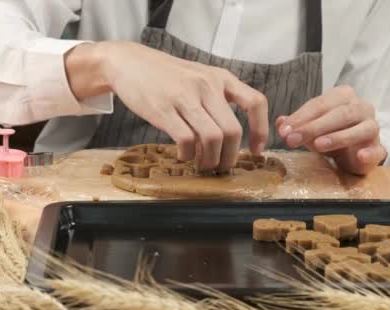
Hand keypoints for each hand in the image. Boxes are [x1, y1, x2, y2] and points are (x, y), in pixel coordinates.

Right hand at [65, 41, 268, 170]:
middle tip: (222, 167)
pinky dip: (189, 155)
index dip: (260, 131)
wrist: (129, 62)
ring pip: (213, 138)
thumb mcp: (198, 77)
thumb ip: (216, 100)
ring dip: (211, 160)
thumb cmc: (165, 75)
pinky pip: (186, 140)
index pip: (254, 102)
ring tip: (204, 165)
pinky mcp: (163, 110)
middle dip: (230, 157)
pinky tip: (184, 155)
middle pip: (233, 130)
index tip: (256, 151)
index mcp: (220, 78)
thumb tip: (229, 139)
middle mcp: (206, 86)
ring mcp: (185, 97)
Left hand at [276, 86, 386, 174]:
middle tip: (292, 140)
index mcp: (342, 96)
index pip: (319, 104)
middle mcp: (361, 107)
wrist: (354, 151)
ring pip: (360, 128)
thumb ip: (295, 124)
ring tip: (318, 145)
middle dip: (313, 127)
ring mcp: (373, 127)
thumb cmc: (330, 134)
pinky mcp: (379, 148)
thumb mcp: (309, 128)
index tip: (283, 131)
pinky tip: (360, 156)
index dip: (300, 118)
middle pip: (338, 114)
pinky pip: (378, 149)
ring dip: (338, 137)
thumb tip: (279, 122)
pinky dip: (370, 152)